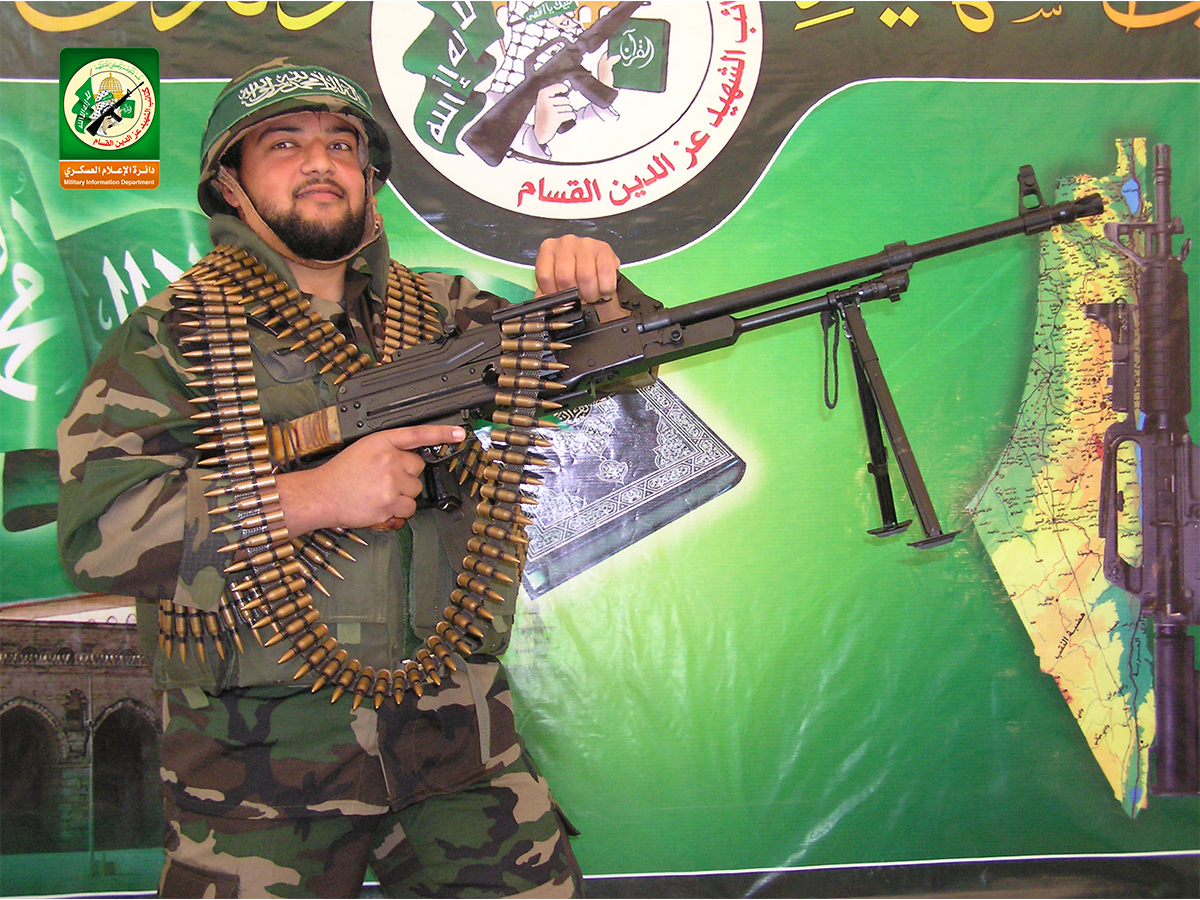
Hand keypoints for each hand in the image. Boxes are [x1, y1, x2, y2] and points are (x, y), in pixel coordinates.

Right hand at [274, 424, 465, 534]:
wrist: (321, 495)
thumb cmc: (340, 474)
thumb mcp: (364, 448)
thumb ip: (390, 448)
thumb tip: (413, 456)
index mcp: (381, 442)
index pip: (417, 434)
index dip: (442, 434)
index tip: (459, 434)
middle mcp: (388, 459)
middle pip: (418, 468)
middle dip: (406, 474)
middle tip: (384, 478)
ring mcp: (390, 483)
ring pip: (416, 489)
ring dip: (403, 494)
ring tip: (380, 492)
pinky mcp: (390, 504)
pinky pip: (409, 508)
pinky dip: (399, 510)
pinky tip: (381, 504)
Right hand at [533, 83, 574, 144]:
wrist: (539, 132)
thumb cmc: (543, 117)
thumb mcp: (543, 102)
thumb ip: (552, 95)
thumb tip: (566, 87)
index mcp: (542, 95)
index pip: (557, 87)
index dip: (563, 88)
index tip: (566, 89)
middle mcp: (546, 101)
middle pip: (565, 100)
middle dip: (567, 105)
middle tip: (562, 110)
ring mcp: (550, 109)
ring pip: (568, 107)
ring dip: (569, 111)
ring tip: (563, 115)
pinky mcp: (556, 118)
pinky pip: (570, 114)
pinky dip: (572, 116)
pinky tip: (570, 117)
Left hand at [535, 234, 620, 305]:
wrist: (598, 268)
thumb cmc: (575, 275)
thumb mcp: (556, 282)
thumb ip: (548, 293)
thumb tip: (548, 306)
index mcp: (548, 249)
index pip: (545, 277)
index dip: (555, 294)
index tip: (563, 300)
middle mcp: (565, 242)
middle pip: (565, 278)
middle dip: (575, 296)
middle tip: (581, 299)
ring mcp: (585, 243)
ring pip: (585, 276)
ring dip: (591, 293)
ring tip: (592, 295)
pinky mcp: (604, 248)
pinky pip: (604, 272)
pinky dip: (605, 287)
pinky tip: (604, 289)